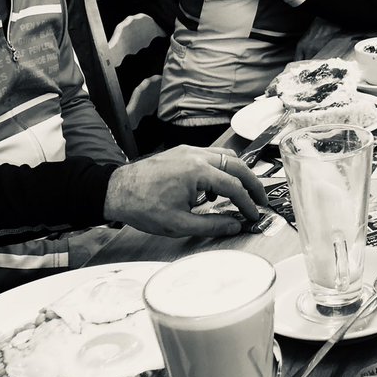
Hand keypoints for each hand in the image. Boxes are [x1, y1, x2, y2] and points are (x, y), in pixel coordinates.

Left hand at [103, 147, 268, 236]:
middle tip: (261, 199)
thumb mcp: (179, 224)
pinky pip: (211, 156)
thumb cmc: (142, 206)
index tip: (254, 215)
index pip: (234, 187)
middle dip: (253, 184)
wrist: (116, 191)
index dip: (248, 203)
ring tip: (243, 192)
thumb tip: (235, 225)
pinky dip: (222, 169)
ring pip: (226, 156)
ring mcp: (189, 151)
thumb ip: (212, 225)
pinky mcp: (181, 152)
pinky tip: (215, 188)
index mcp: (198, 172)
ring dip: (238, 173)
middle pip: (238, 166)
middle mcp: (196, 156)